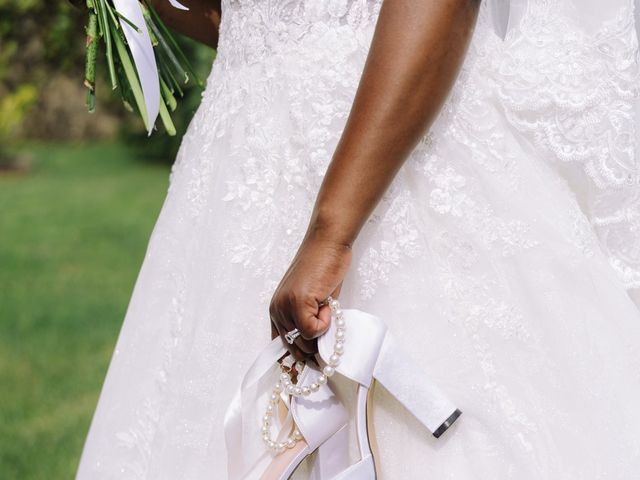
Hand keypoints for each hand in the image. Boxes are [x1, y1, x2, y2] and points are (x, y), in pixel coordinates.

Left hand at [269, 229, 351, 360]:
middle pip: (295, 349)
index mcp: (277, 310)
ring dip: (321, 331)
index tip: (303, 373)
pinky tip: (328, 303)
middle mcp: (277, 310)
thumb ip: (309, 321)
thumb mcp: (313, 301)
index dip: (293, 361)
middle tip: (328, 329)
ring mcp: (285, 306)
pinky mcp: (297, 303)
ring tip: (326, 307)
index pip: (280, 347)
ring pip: (305, 343)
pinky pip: (313, 331)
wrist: (328, 244)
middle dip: (314, 347)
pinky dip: (326, 322)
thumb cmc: (324, 268)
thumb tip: (315, 350)